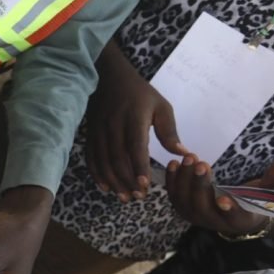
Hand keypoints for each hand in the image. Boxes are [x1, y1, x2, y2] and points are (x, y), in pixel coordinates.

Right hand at [87, 44, 187, 201]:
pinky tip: (106, 187)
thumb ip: (169, 131)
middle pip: (118, 158)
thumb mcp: (161, 106)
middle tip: (138, 197)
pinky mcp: (91, 134)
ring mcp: (99, 131)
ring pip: (104, 161)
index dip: (139, 167)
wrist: (108, 76)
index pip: (135, 146)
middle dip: (127, 180)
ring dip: (113, 181)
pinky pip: (91, 158)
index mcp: (133, 118)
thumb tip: (182, 153)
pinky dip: (97, 174)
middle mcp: (113, 126)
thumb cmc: (139, 92)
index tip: (145, 185)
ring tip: (124, 197)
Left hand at [165, 155, 273, 235]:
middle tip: (202, 163)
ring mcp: (196, 217)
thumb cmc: (258, 199)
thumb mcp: (272, 189)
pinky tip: (174, 163)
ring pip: (185, 201)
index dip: (229, 210)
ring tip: (189, 158)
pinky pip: (174, 196)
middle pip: (203, 207)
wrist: (238, 210)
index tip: (224, 198)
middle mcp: (215, 223)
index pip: (234, 218)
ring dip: (184, 180)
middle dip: (200, 185)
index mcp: (240, 220)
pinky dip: (172, 181)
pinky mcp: (184, 208)